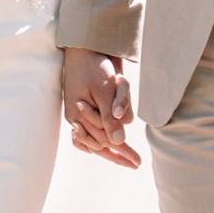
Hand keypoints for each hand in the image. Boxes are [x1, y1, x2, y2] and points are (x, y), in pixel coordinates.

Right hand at [63, 48, 140, 168]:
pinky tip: (104, 149)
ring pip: (95, 137)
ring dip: (110, 142)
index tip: (138, 163)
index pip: (105, 141)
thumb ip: (110, 116)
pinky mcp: (79, 109)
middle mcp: (76, 118)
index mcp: (79, 115)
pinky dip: (95, 141)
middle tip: (136, 165)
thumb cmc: (94, 66)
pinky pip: (86, 133)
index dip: (123, 152)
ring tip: (124, 159)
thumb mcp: (105, 89)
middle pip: (100, 143)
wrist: (83, 48)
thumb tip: (118, 141)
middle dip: (118, 153)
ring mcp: (76, 115)